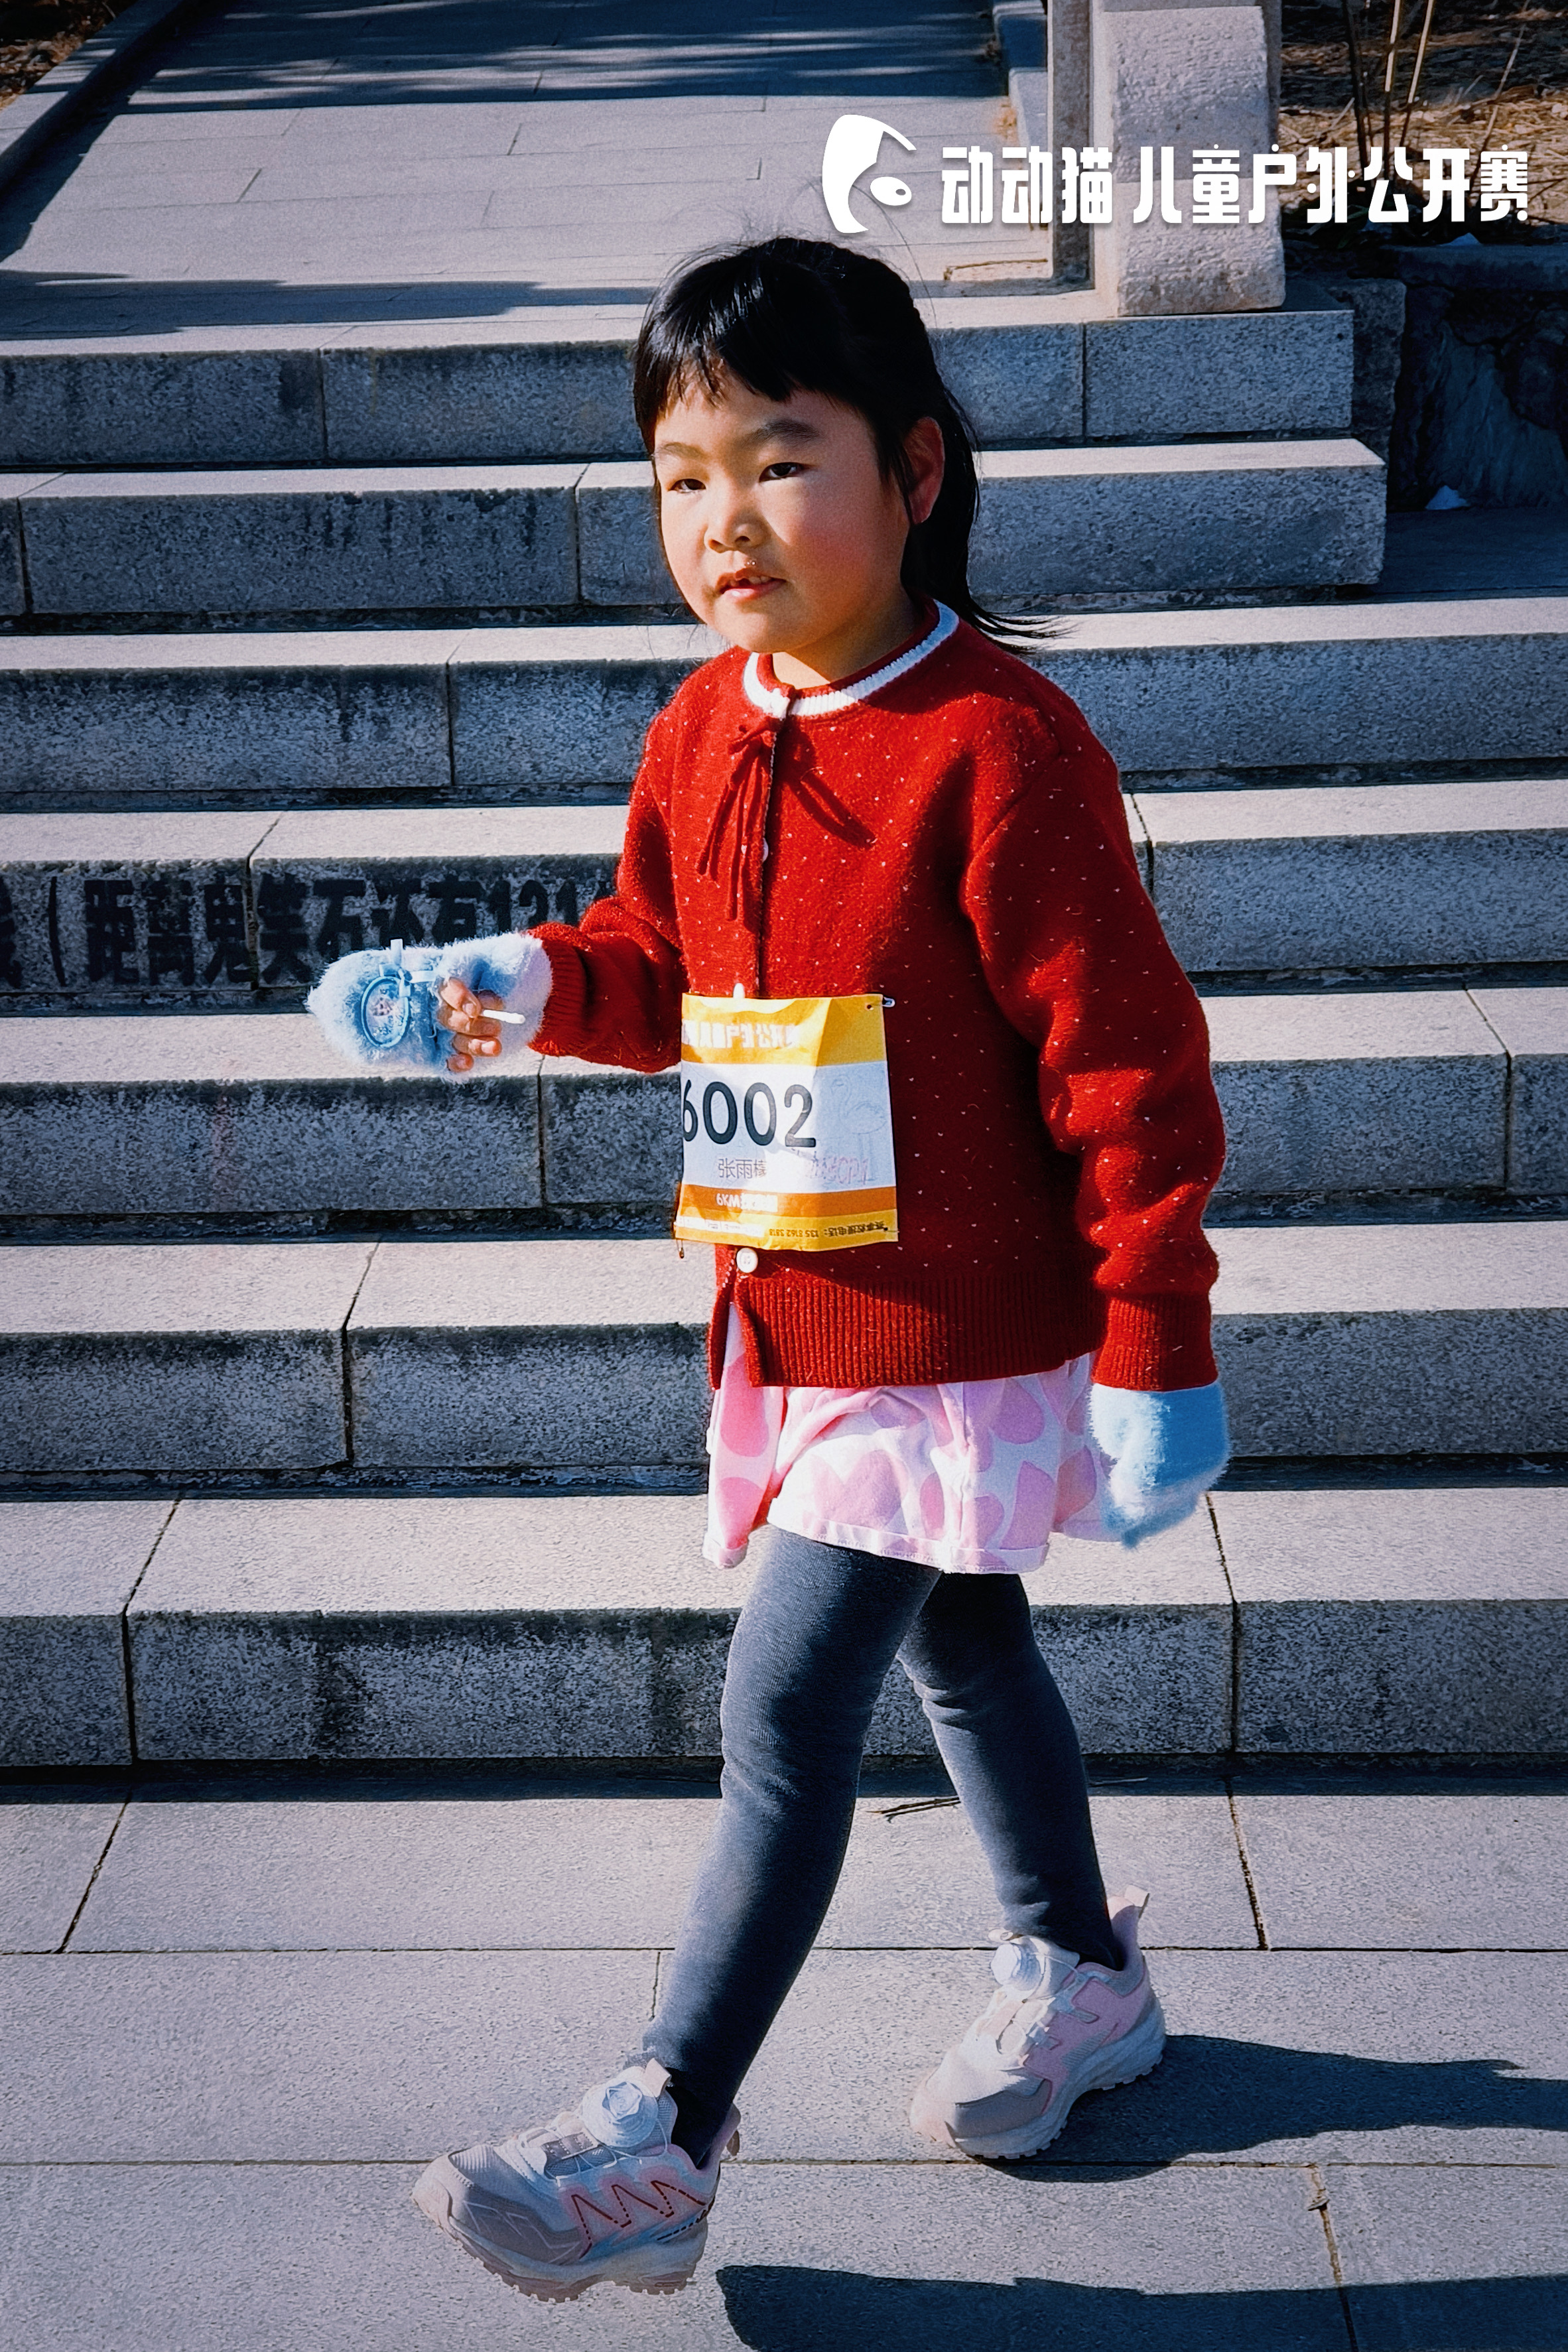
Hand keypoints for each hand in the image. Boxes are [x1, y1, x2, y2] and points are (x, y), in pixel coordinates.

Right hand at [436, 978, 503, 1074]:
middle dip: (473, 1026)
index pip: (448, 988)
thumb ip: (498, 991)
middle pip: (449, 1018)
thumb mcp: (502, 984)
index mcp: (453, 987)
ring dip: (474, 1045)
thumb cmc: (505, 992)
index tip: (475, 1011)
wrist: (510, 1013)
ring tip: (495, 1047)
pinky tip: (468, 1063)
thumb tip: (499, 1005)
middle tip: (496, 1028)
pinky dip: (457, 1062)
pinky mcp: (448, 1054)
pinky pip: (448, 1060)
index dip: (459, 999)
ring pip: (454, 1040)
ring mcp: (445, 1033)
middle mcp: (444, 1009)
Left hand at [1090, 1380, 1229, 1547]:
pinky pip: (1199, 1479)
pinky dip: (1183, 1490)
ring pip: (1184, 1499)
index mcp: (1150, 1473)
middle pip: (1160, 1510)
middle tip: (1129, 1538)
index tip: (1110, 1528)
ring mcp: (1204, 1462)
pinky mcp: (1217, 1447)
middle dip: (1142, 1522)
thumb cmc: (1126, 1385)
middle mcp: (1183, 1475)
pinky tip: (1175, 1497)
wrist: (1167, 1350)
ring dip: (1166, 1511)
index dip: (1120, 1518)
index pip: (1132, 1506)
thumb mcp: (1109, 1428)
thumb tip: (1129, 1467)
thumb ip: (1122, 1457)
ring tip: (1152, 1525)